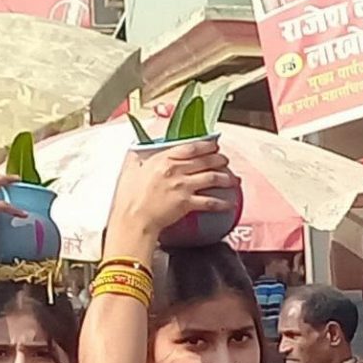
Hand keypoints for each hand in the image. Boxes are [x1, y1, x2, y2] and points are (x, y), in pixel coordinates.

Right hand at [111, 139, 233, 245]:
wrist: (133, 217)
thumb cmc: (129, 197)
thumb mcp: (130, 169)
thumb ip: (136, 157)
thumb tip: (136, 151)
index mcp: (163, 159)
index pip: (191, 147)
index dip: (206, 145)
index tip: (214, 145)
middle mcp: (176, 169)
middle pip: (205, 161)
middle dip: (220, 160)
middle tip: (226, 161)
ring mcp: (183, 186)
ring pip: (212, 178)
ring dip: (226, 178)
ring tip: (233, 180)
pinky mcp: (187, 203)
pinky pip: (210, 202)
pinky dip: (223, 203)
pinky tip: (230, 204)